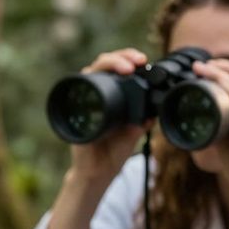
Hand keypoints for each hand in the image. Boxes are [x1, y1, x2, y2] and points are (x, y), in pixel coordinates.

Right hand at [68, 48, 149, 184]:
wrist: (98, 172)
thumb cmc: (114, 152)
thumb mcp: (133, 133)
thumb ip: (142, 120)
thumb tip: (154, 111)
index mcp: (113, 95)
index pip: (119, 68)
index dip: (130, 58)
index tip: (144, 60)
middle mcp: (98, 93)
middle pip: (104, 63)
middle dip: (121, 57)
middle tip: (137, 61)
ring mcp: (85, 98)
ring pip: (92, 70)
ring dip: (108, 63)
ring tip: (125, 68)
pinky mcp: (74, 108)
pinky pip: (77, 87)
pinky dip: (86, 80)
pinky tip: (95, 76)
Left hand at [191, 59, 228, 201]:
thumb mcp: (225, 135)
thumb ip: (217, 120)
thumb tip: (195, 110)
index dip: (224, 66)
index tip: (203, 66)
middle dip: (220, 65)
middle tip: (197, 65)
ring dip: (220, 74)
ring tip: (200, 70)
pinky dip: (228, 90)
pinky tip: (215, 84)